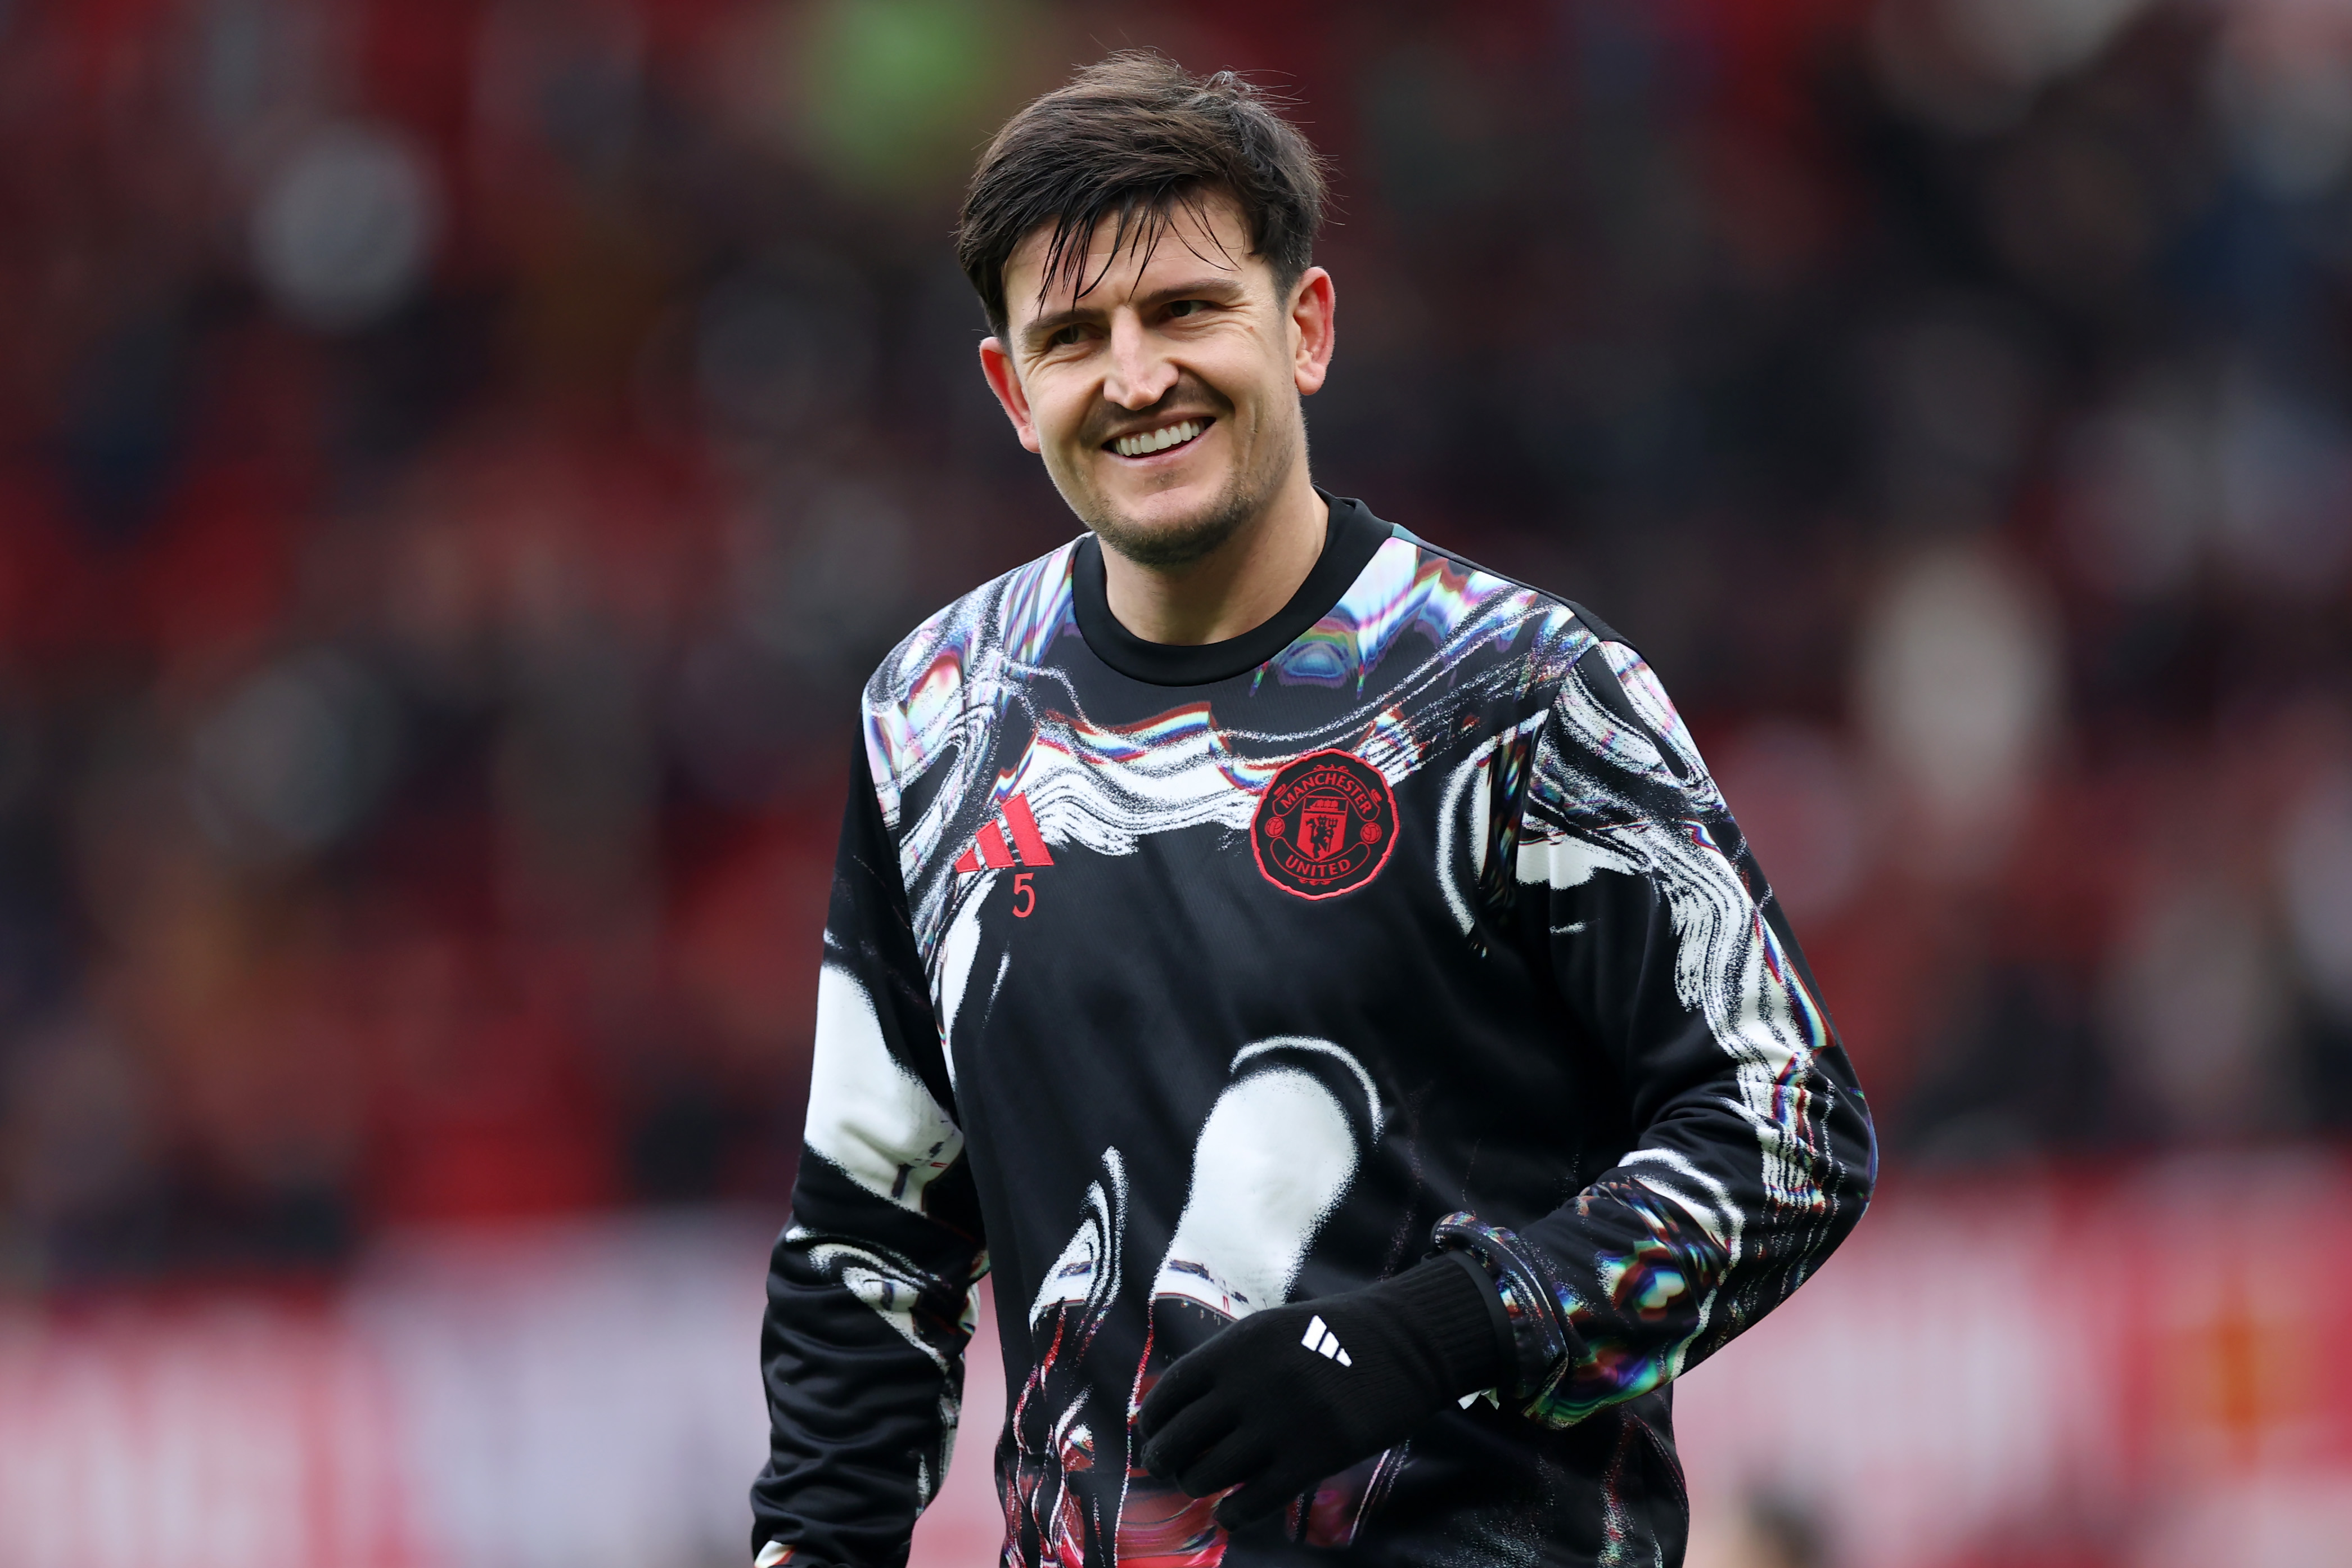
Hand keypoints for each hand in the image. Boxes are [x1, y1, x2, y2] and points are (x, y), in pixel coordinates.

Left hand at [1133, 1255, 1500, 1531]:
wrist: (1405, 1345)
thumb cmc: (1333, 1336)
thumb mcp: (1270, 1331)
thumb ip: (1227, 1364)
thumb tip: (1177, 1409)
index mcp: (1237, 1345)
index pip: (1170, 1391)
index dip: (1152, 1420)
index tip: (1149, 1434)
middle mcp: (1252, 1383)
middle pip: (1180, 1438)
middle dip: (1164, 1460)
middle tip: (1168, 1468)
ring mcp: (1282, 1423)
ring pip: (1209, 1474)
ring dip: (1197, 1486)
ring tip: (1202, 1486)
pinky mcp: (1314, 1458)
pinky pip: (1253, 1501)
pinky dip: (1232, 1514)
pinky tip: (1230, 1512)